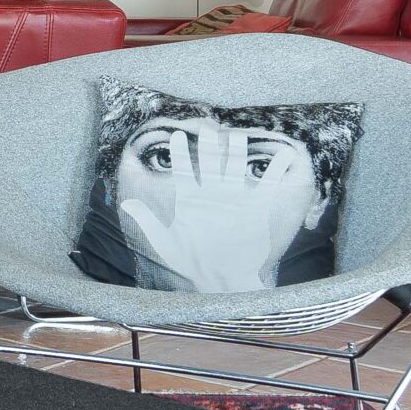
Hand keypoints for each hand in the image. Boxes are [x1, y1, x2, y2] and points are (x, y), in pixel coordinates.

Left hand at [117, 126, 286, 294]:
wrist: (222, 278)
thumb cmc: (191, 262)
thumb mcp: (165, 243)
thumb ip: (148, 222)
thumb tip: (126, 203)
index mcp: (191, 198)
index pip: (183, 169)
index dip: (180, 152)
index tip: (176, 136)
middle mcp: (213, 192)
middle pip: (211, 161)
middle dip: (209, 145)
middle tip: (207, 131)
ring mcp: (236, 197)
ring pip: (236, 165)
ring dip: (237, 151)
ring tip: (237, 136)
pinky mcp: (258, 207)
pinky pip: (269, 184)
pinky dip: (277, 169)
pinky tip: (284, 155)